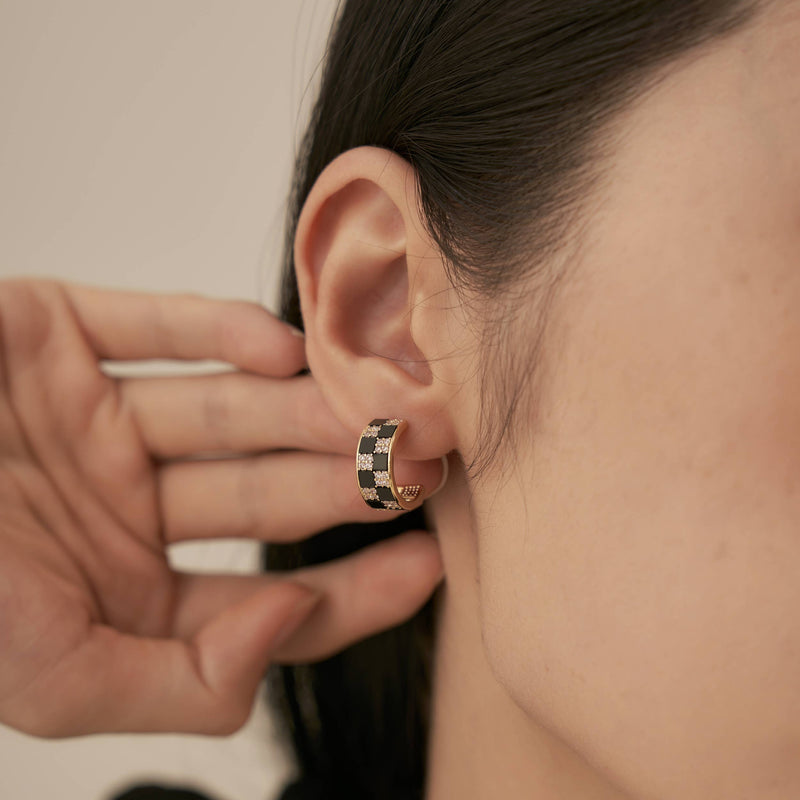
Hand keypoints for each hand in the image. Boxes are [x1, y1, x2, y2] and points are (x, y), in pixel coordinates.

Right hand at [0, 278, 443, 737]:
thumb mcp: (42, 669)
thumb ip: (175, 681)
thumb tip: (283, 631)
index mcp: (124, 591)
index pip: (268, 599)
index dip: (352, 591)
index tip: (428, 566)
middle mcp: (122, 504)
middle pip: (263, 493)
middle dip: (345, 481)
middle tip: (422, 465)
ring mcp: (92, 417)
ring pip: (226, 408)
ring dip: (303, 409)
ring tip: (372, 408)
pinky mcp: (55, 335)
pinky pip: (154, 325)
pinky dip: (219, 330)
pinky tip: (281, 348)